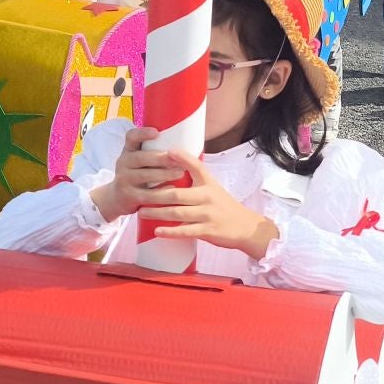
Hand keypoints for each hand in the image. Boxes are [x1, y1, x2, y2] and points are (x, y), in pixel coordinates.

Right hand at [89, 126, 184, 220]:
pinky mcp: (128, 196)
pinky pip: (145, 194)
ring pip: (144, 176)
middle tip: (178, 159)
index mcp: (128, 150)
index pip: (131, 137)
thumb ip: (153, 151)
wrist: (117, 198)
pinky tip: (172, 189)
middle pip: (140, 158)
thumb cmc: (136, 173)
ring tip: (180, 173)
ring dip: (163, 174)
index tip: (157, 132)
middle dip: (160, 158)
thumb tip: (186, 139)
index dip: (142, 133)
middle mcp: (123, 163)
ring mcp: (124, 180)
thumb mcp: (139, 159)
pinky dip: (160, 191)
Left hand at [136, 152, 279, 259]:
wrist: (245, 227)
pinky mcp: (207, 231)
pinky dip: (170, 232)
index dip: (182, 158)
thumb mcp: (213, 187)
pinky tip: (157, 231)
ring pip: (177, 213)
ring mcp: (207, 215)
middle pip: (177, 194)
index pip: (195, 166)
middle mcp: (208, 197)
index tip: (166, 151)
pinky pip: (185, 231)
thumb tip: (173, 161)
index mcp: (209, 183)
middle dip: (155, 194)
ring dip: (157, 213)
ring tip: (141, 212)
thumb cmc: (224, 206)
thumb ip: (196, 177)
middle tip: (138, 194)